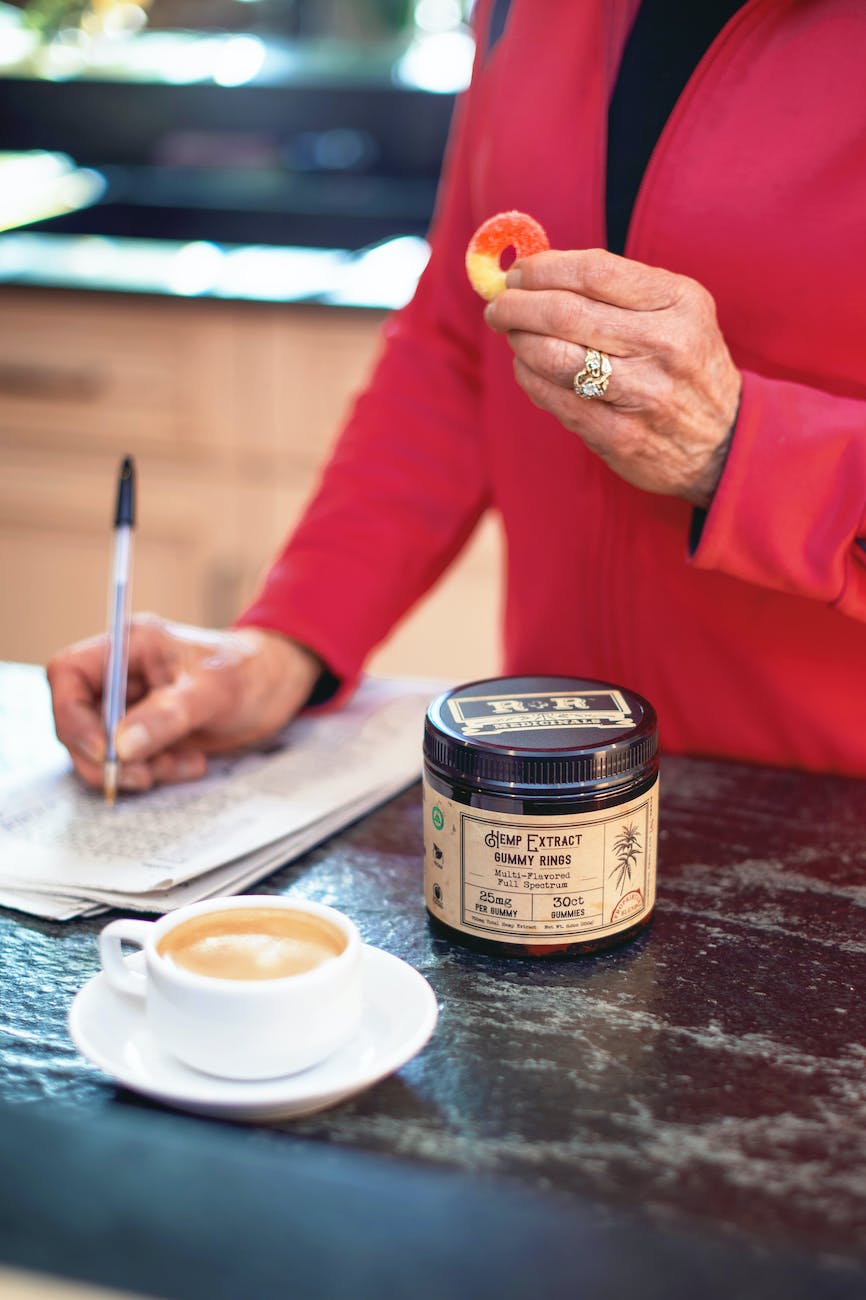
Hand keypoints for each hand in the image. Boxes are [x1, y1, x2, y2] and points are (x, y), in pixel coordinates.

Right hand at [47, 615, 323, 792]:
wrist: (279, 687)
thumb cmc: (251, 672)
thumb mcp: (214, 692)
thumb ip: (167, 716)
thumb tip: (121, 747)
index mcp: (129, 645)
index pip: (67, 673)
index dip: (73, 715)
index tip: (106, 750)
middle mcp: (122, 674)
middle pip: (75, 719)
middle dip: (103, 755)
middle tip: (143, 775)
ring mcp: (132, 705)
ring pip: (100, 748)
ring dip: (134, 769)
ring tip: (182, 765)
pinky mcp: (147, 733)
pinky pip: (130, 762)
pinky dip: (155, 772)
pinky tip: (191, 763)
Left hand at [483, 248, 741, 507]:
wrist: (722, 441)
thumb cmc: (684, 362)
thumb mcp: (676, 311)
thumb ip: (617, 288)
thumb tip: (534, 269)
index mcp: (680, 302)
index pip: (595, 272)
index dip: (544, 269)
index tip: (519, 272)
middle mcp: (665, 346)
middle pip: (566, 314)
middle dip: (518, 306)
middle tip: (498, 306)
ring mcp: (643, 394)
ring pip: (554, 358)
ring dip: (520, 343)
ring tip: (514, 336)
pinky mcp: (620, 435)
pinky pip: (555, 399)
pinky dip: (530, 378)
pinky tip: (528, 368)